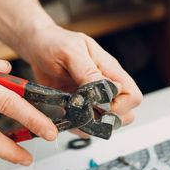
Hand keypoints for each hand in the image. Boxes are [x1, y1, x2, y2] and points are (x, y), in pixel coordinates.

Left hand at [20, 24, 142, 135]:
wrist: (37, 46)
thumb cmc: (54, 42)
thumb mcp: (70, 52)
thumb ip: (89, 71)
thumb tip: (106, 90)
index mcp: (109, 70)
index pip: (132, 96)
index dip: (119, 106)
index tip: (98, 104)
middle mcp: (105, 86)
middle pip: (126, 113)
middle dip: (108, 119)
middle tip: (86, 111)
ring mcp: (93, 98)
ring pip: (108, 122)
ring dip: (92, 125)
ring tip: (74, 113)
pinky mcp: (80, 106)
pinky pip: (87, 125)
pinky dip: (78, 126)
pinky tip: (67, 116)